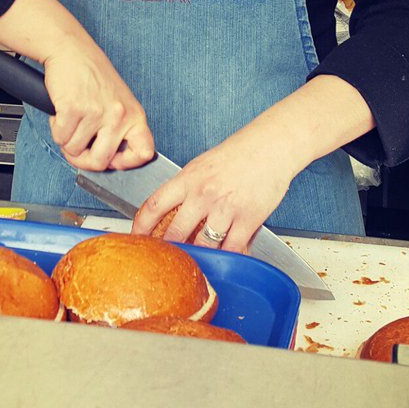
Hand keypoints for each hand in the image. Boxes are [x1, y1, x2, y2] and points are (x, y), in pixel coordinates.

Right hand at [42, 37, 153, 171]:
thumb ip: (118, 129)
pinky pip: (60, 137)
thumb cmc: (92, 74)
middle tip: (77, 146)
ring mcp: (96, 112)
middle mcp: (119, 115)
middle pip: (100, 162)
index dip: (126, 164)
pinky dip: (56, 129)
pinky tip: (62, 112)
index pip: (143, 153)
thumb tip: (109, 162)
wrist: (70, 49)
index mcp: (134, 114)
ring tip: (71, 118)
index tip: (112, 161)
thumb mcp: (118, 101)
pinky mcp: (73, 109)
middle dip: (82, 159)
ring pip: (74, 150)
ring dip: (66, 139)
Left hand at [132, 120, 293, 253]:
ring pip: (204, 245)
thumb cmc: (241, 152)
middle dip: (169, 250)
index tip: (136, 239)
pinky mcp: (248, 218)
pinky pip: (233, 249)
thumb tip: (171, 210)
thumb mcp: (204, 164)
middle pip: (175, 232)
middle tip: (167, 261)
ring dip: (200, 257)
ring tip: (198, 263)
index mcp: (189, 177)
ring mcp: (225, 207)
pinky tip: (226, 259)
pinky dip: (229, 258)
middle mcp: (203, 193)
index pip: (155, 205)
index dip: (140, 226)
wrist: (272, 144)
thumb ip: (187, 186)